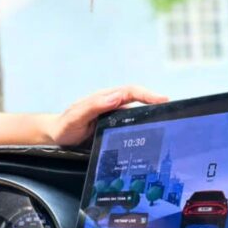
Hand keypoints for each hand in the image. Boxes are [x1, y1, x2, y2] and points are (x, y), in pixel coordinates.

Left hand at [47, 85, 168, 146]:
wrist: (55, 137)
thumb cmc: (64, 126)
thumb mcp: (76, 117)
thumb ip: (94, 106)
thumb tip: (116, 97)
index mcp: (104, 98)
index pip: (130, 91)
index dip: (147, 94)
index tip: (162, 100)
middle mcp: (111, 104)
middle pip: (138, 100)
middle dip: (155, 102)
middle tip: (172, 110)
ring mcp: (113, 116)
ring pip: (136, 113)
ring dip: (151, 115)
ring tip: (167, 121)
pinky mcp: (113, 127)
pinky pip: (130, 124)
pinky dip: (142, 127)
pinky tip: (151, 134)